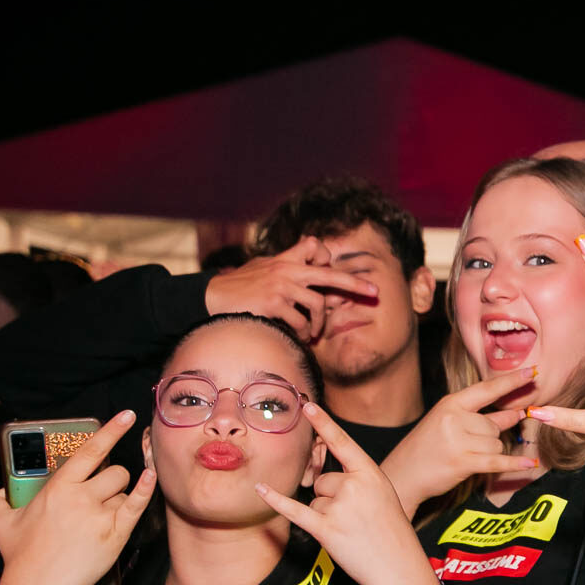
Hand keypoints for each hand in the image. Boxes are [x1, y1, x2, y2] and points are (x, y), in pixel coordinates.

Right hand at [0, 411, 156, 584]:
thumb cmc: (19, 557)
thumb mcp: (0, 521)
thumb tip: (1, 489)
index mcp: (57, 489)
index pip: (90, 451)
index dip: (111, 430)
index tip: (126, 416)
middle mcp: (81, 499)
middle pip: (113, 471)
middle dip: (110, 477)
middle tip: (98, 492)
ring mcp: (101, 518)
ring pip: (123, 490)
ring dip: (117, 496)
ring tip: (101, 512)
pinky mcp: (116, 536)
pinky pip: (136, 506)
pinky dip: (144, 490)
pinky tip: (149, 477)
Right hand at [205, 237, 377, 341]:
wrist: (209, 298)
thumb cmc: (237, 287)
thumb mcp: (261, 268)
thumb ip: (284, 265)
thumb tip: (306, 262)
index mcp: (284, 260)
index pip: (314, 247)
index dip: (327, 259)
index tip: (336, 272)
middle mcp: (286, 270)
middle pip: (329, 273)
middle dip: (355, 284)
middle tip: (375, 293)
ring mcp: (280, 287)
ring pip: (317, 304)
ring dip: (319, 323)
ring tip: (313, 333)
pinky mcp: (273, 305)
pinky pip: (300, 322)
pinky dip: (303, 333)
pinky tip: (299, 337)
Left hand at [256, 404, 423, 584]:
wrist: (397, 566)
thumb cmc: (391, 531)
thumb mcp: (382, 494)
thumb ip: (358, 480)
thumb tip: (324, 480)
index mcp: (370, 473)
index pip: (342, 443)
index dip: (324, 423)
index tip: (307, 405)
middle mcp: (354, 486)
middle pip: (322, 481)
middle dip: (331, 498)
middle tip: (355, 518)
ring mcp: (340, 507)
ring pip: (314, 500)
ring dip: (325, 516)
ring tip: (350, 531)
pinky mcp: (326, 529)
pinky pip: (295, 510)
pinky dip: (276, 500)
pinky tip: (261, 489)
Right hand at [381, 368, 538, 514]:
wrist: (402, 476)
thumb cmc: (426, 449)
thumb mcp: (449, 424)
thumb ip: (484, 417)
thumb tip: (518, 411)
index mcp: (450, 404)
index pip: (486, 389)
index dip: (510, 381)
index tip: (531, 372)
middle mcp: (454, 418)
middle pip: (495, 426)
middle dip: (488, 438)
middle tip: (464, 447)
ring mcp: (458, 440)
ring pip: (496, 444)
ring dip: (488, 454)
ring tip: (463, 457)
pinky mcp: (462, 462)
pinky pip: (496, 461)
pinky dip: (514, 465)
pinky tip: (528, 464)